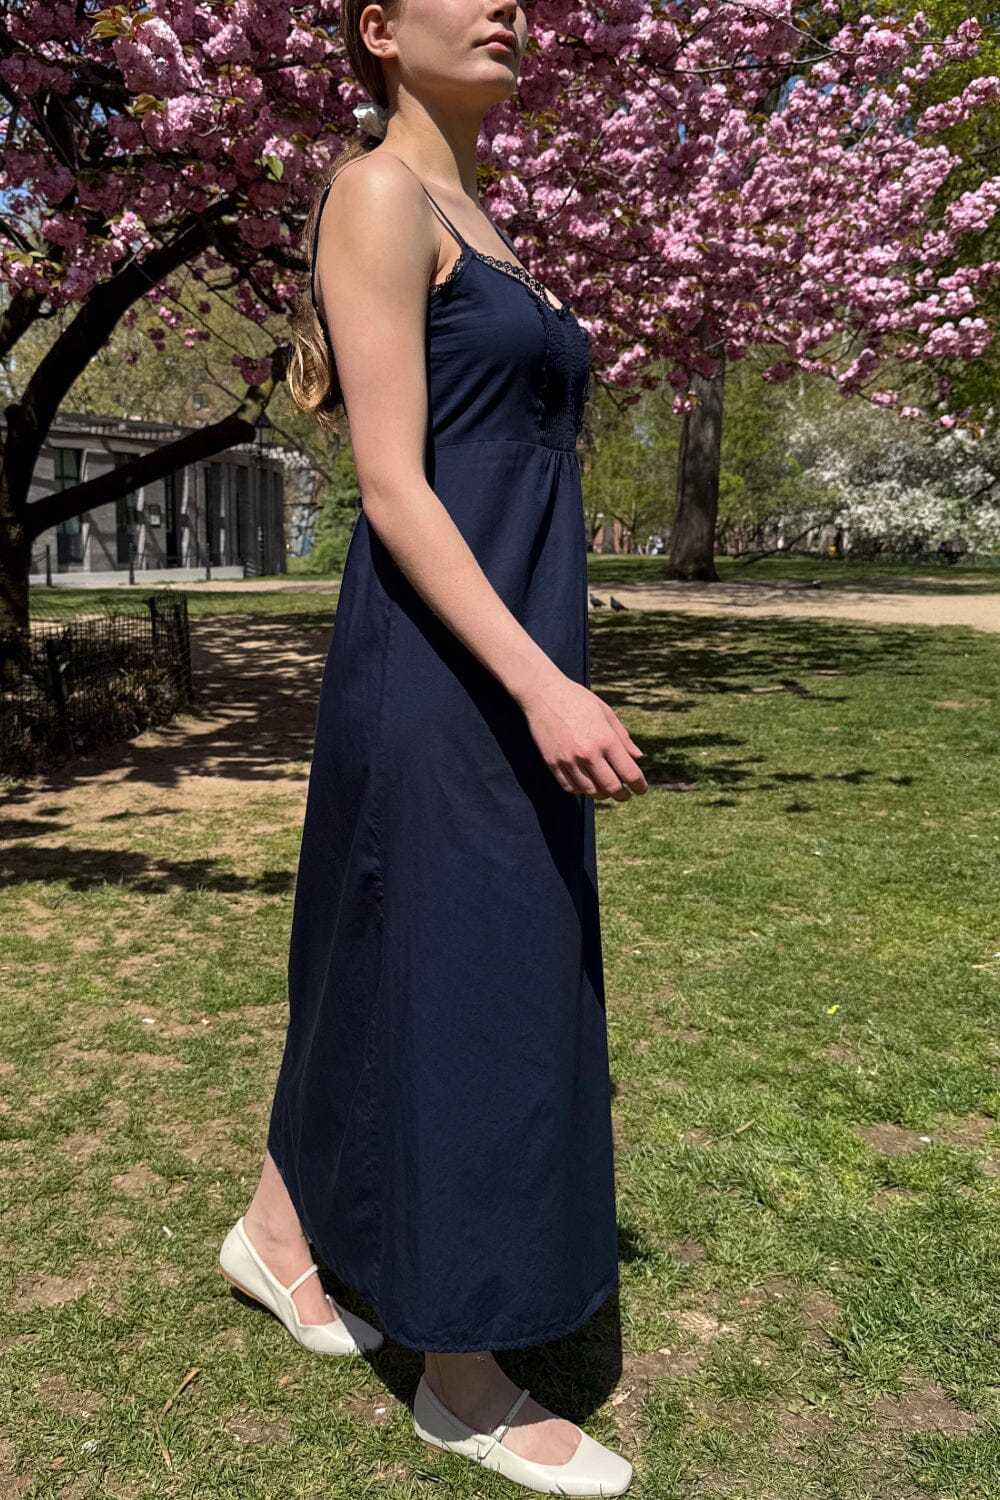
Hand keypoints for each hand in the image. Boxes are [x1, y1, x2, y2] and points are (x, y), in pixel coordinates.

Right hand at [519, 673, 647, 800]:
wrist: (542, 693)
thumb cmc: (578, 699)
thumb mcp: (606, 713)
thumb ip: (623, 738)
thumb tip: (638, 757)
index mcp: (605, 739)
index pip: (629, 773)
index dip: (639, 785)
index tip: (641, 789)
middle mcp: (588, 753)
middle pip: (611, 787)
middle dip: (622, 795)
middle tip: (625, 794)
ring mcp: (568, 760)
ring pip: (590, 791)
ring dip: (601, 794)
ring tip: (606, 790)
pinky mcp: (552, 763)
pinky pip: (569, 787)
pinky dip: (581, 790)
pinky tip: (586, 785)